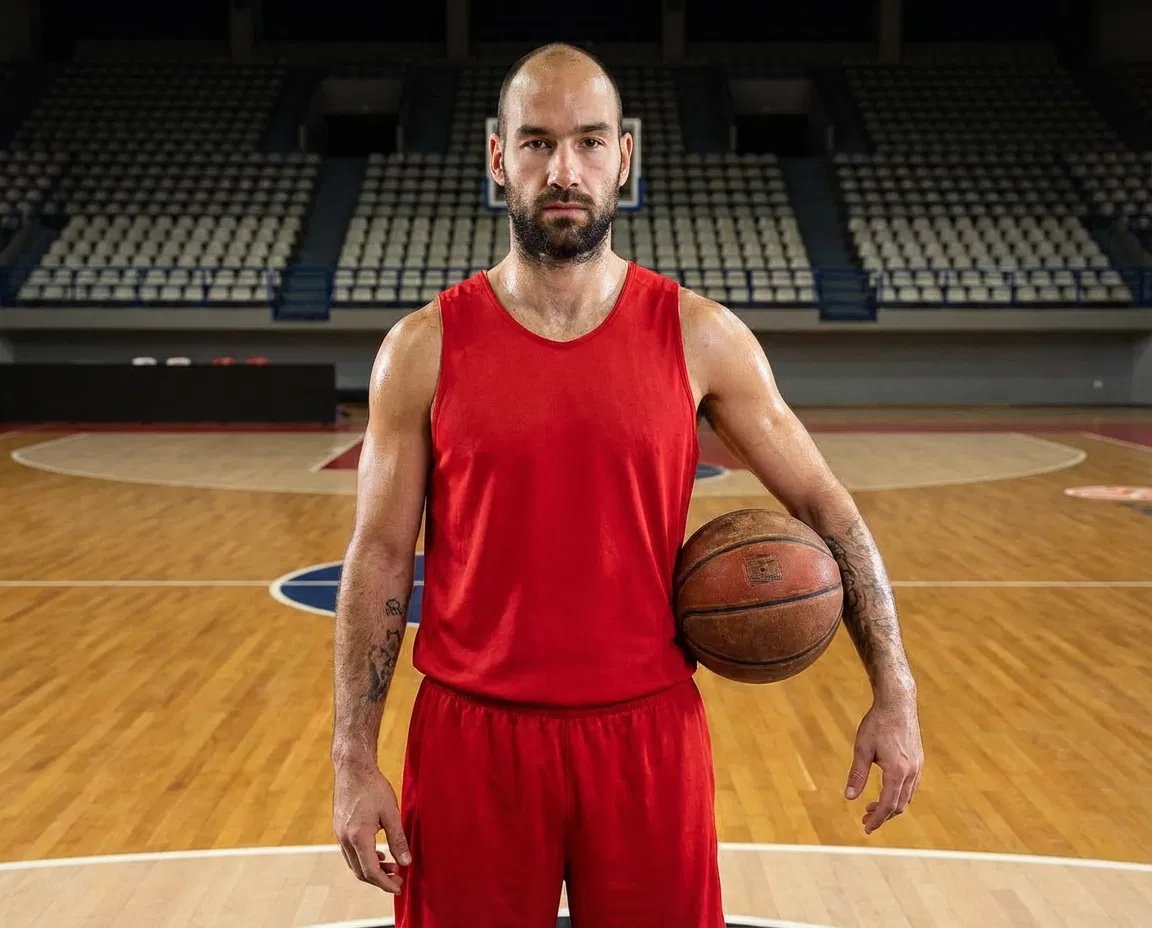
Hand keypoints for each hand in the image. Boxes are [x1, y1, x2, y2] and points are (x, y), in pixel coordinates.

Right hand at [333, 762, 410, 893]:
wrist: (353, 768)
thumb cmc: (373, 787)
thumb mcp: (391, 812)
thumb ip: (398, 839)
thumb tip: (406, 862)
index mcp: (358, 837)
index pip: (371, 871)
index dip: (385, 883)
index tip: (399, 887)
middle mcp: (345, 839)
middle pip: (360, 872)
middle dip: (379, 880)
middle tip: (398, 880)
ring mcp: (340, 834)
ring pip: (354, 863)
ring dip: (372, 870)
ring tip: (392, 867)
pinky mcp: (340, 828)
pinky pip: (351, 853)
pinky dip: (365, 859)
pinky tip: (379, 854)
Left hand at [844, 693, 922, 834]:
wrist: (897, 702)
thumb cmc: (877, 723)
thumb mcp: (862, 748)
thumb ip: (857, 774)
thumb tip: (849, 797)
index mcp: (897, 772)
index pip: (888, 806)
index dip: (877, 820)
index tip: (866, 828)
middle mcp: (911, 772)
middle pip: (899, 805)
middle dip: (883, 815)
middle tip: (865, 819)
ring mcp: (918, 766)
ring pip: (907, 796)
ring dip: (891, 805)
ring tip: (872, 807)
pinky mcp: (918, 759)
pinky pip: (911, 785)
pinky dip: (899, 794)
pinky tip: (887, 790)